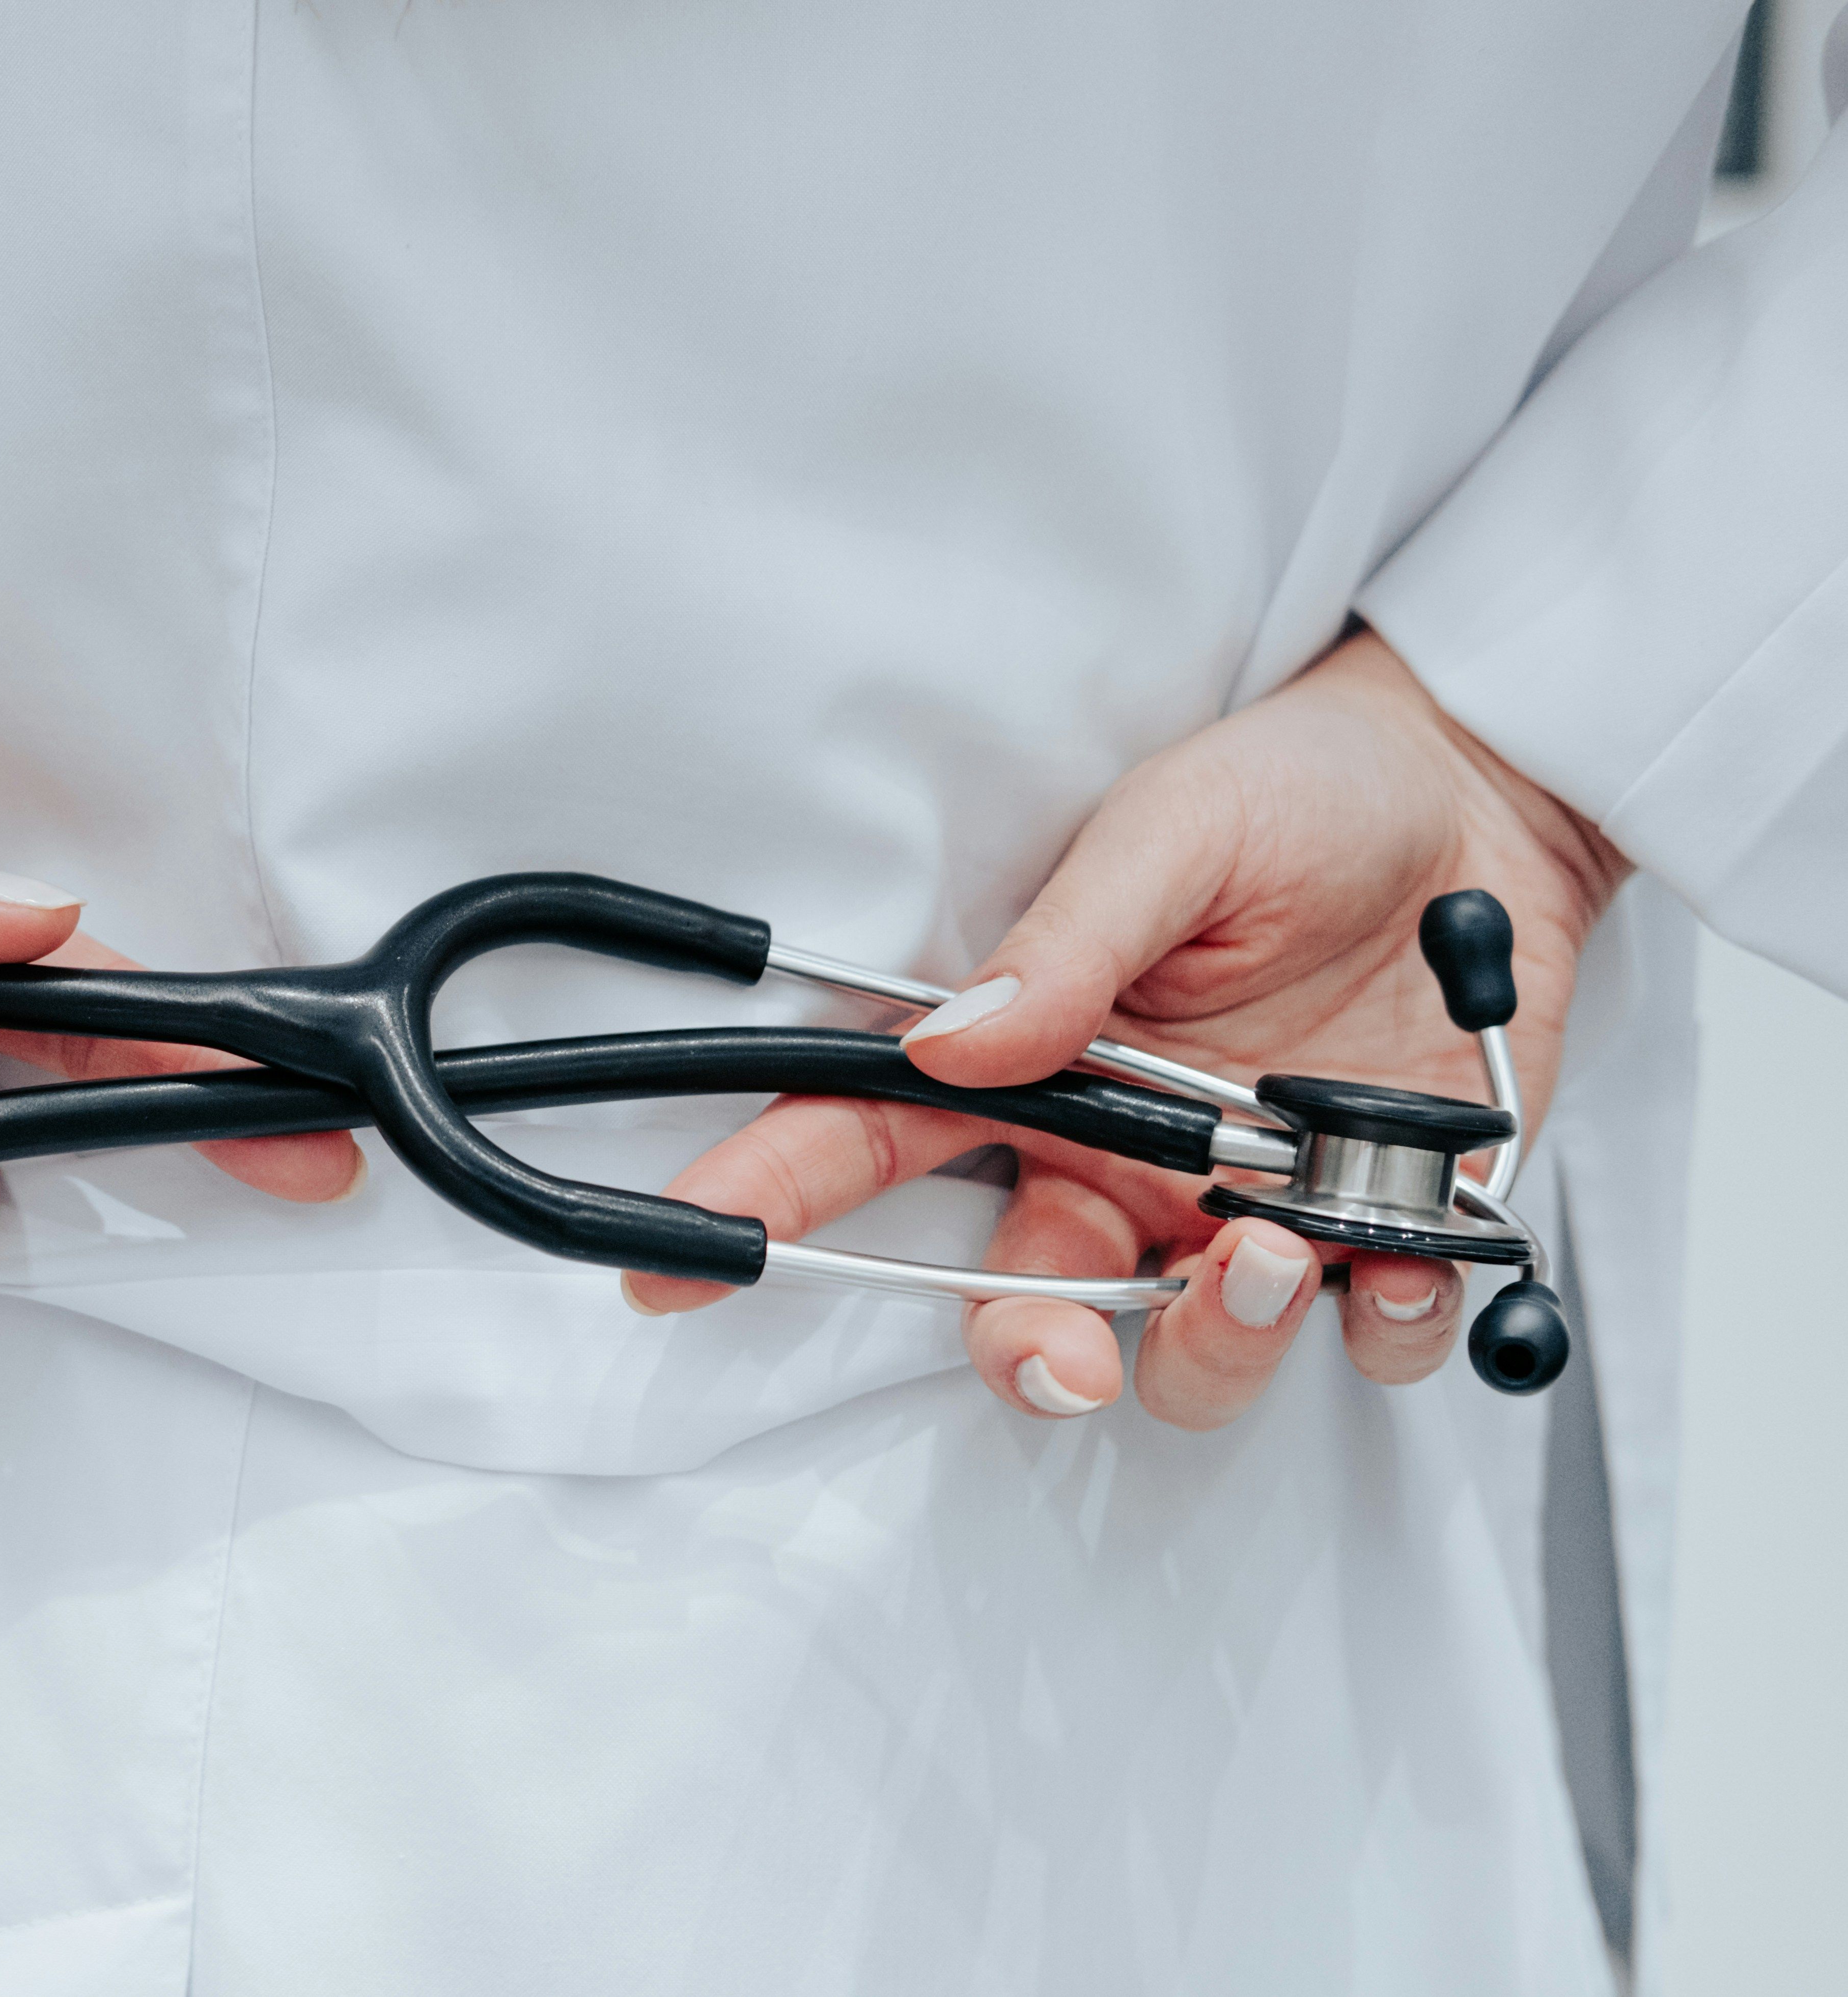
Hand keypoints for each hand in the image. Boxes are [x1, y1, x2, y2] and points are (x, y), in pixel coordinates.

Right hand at [625, 632, 1627, 1427]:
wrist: (1489, 788)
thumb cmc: (1306, 790)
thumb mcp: (1177, 831)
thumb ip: (1071, 945)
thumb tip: (956, 1038)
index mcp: (1041, 1066)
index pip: (871, 1143)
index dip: (769, 1202)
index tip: (676, 1270)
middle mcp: (1125, 1161)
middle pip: (1024, 1306)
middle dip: (1030, 1359)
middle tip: (1065, 1360)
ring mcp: (1245, 1208)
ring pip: (1186, 1359)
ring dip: (1215, 1346)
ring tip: (1272, 1255)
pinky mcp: (1380, 1231)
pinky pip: (1370, 1340)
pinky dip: (1389, 1325)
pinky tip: (1407, 1256)